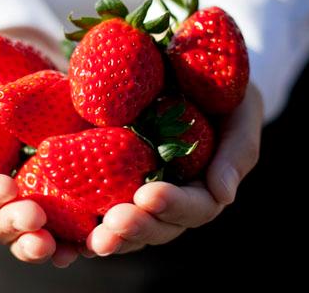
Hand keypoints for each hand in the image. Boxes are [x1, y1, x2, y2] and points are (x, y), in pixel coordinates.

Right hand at [0, 27, 77, 266]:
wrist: (16, 54)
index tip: (4, 187)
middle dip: (12, 226)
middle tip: (33, 218)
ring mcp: (25, 191)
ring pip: (28, 230)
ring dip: (41, 242)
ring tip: (58, 246)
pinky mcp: (58, 183)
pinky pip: (66, 215)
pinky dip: (76, 231)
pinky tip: (89, 237)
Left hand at [86, 83, 262, 255]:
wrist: (192, 70)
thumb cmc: (225, 94)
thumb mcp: (241, 113)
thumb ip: (237, 151)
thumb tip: (224, 194)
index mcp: (205, 186)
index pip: (195, 207)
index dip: (173, 205)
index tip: (149, 194)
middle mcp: (172, 195)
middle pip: (158, 226)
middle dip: (137, 228)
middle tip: (115, 223)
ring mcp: (141, 190)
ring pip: (127, 225)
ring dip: (111, 234)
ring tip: (93, 238)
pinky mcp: (112, 178)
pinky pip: (97, 203)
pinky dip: (83, 222)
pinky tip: (66, 229)